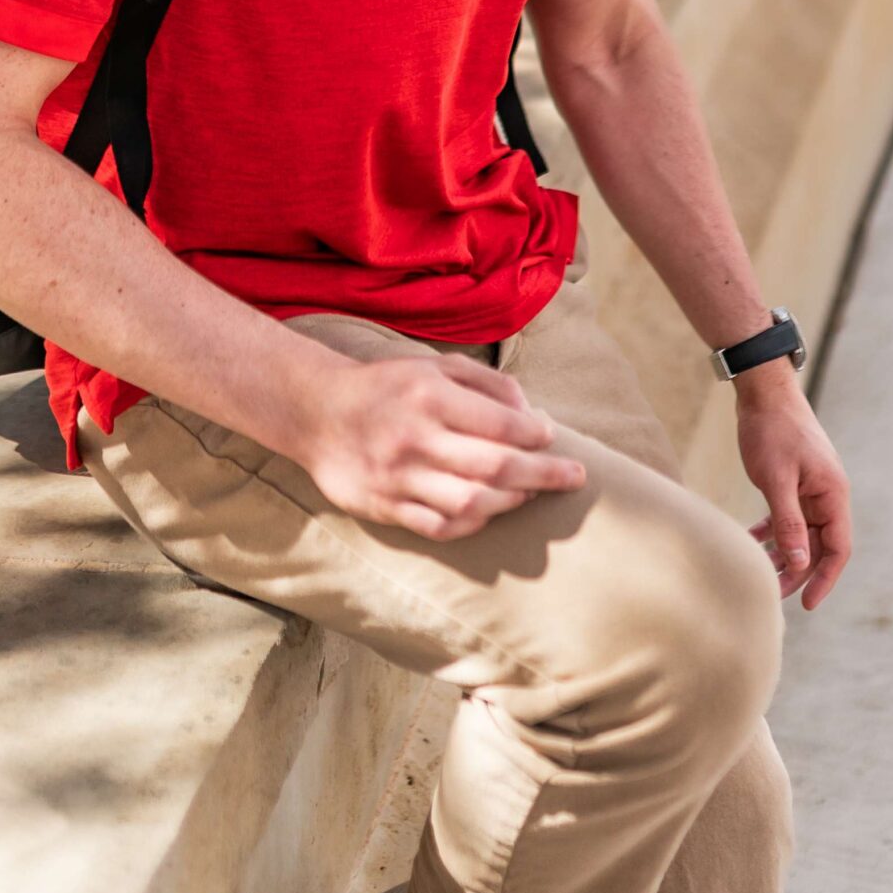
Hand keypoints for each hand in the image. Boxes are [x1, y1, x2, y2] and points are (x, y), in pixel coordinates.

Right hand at [302, 354, 587, 540]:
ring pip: (472, 501)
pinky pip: (441, 526)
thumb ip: (485, 382)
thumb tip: (531, 411)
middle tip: (575, 477)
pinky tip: (491, 510)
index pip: (499, 422)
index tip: (552, 437)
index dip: (535, 434)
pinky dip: (474, 522)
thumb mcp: (433, 365)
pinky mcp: (385, 508)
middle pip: (495, 466)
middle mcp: (415, 437)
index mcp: (428, 395)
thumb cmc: (386, 385)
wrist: (316, 412)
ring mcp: (398, 477)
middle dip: (544, 473)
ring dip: (512, 499)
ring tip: (532, 492)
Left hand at [737, 367, 851, 609]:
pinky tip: (752, 540)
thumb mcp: (777, 479)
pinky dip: (772, 529)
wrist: (763, 390)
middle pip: (819, 544)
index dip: (825, 578)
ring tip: (760, 571)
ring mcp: (810, 487)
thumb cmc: (772, 430)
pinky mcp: (793, 480)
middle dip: (798, 571)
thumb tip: (798, 563)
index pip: (838, 548)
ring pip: (801, 532)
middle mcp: (827, 493)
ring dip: (783, 552)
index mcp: (832, 493)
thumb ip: (788, 522)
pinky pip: (787, 515)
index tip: (807, 604)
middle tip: (773, 593)